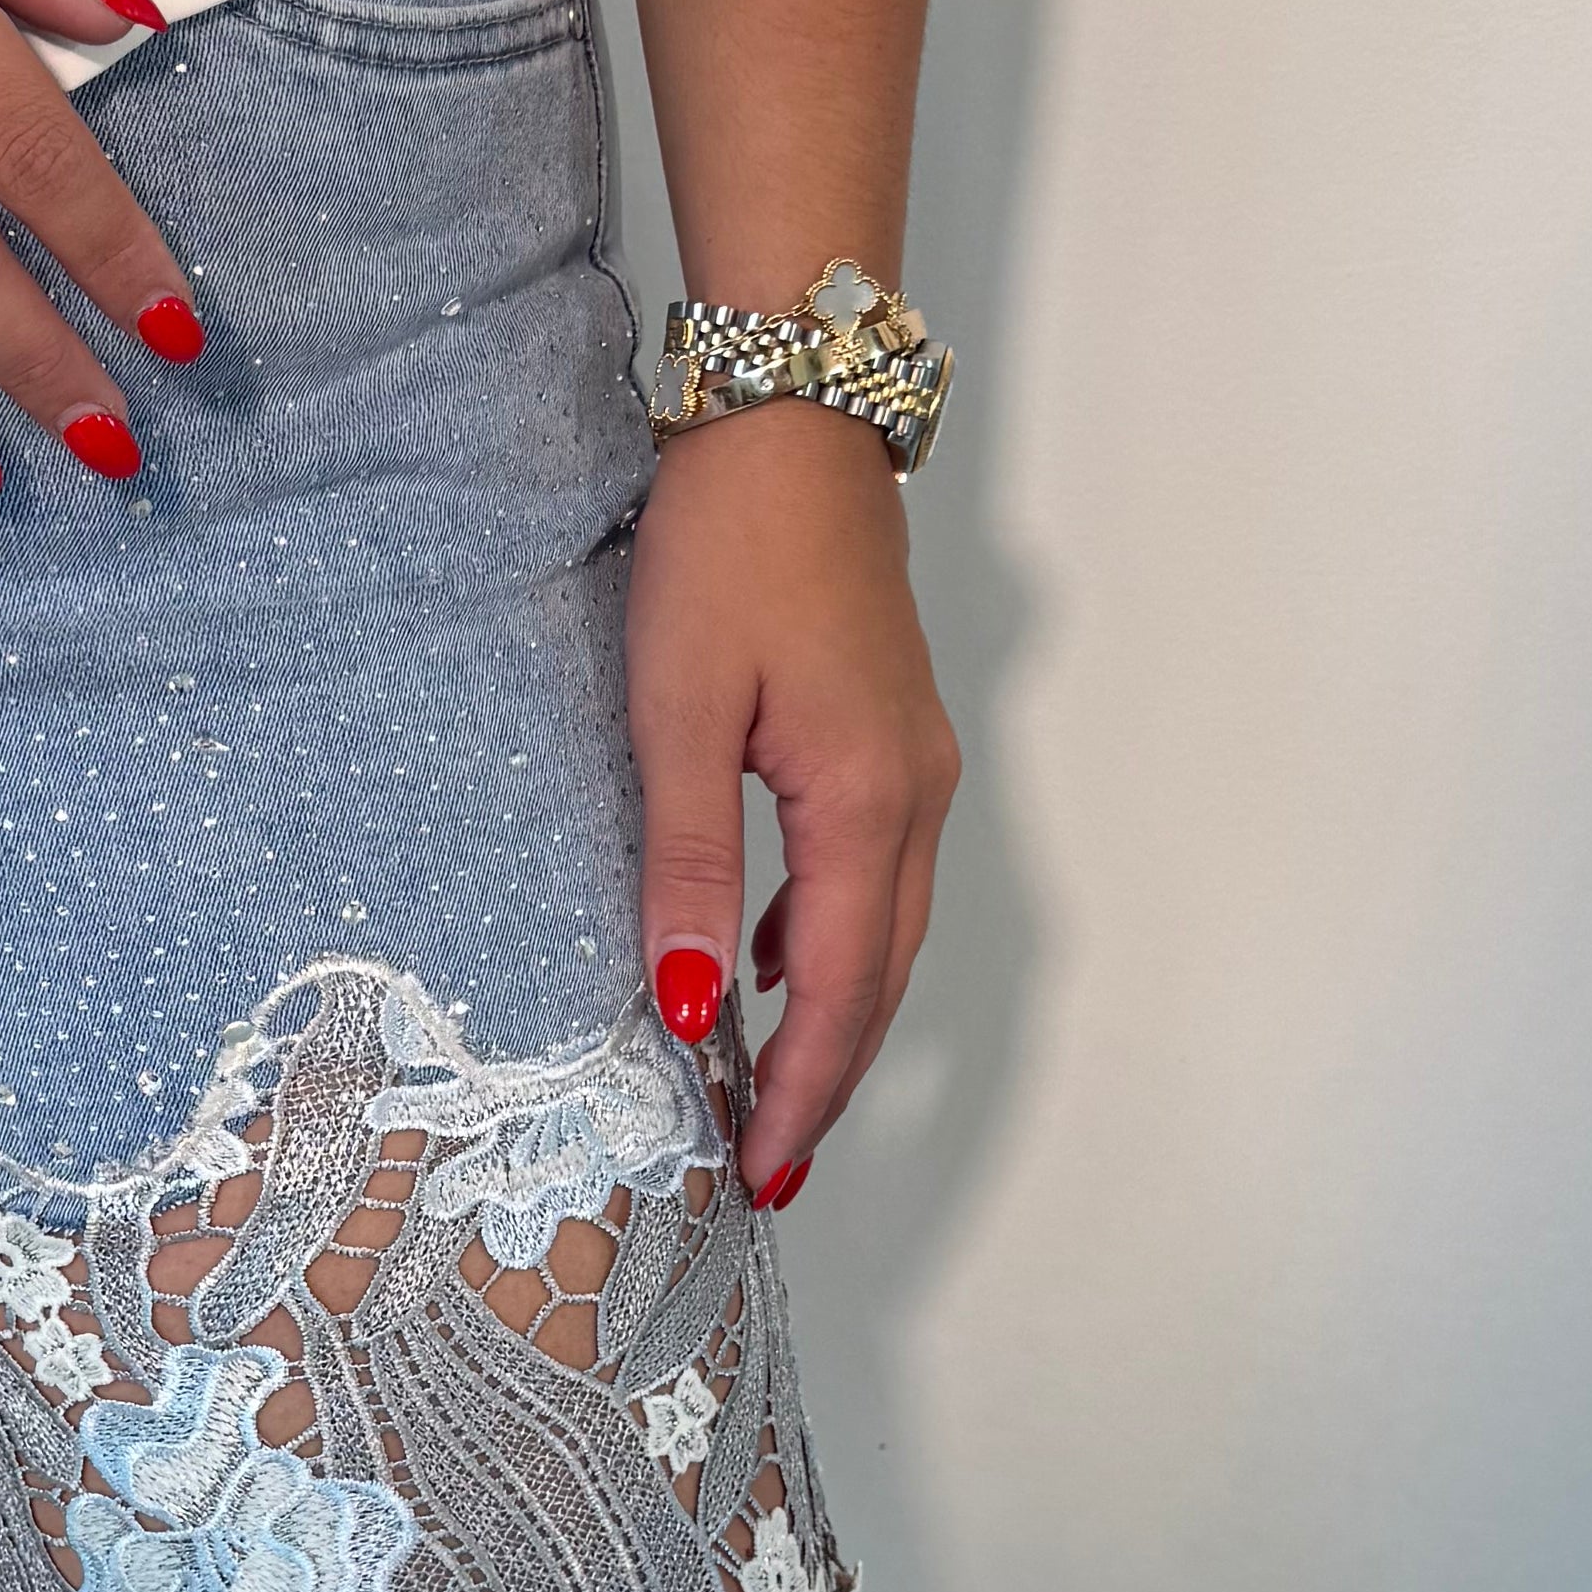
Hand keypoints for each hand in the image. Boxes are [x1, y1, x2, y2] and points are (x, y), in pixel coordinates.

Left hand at [626, 405, 961, 1198]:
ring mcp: (915, 764)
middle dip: (829, 1080)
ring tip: (770, 1091)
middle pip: (880, 978)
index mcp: (865, 803)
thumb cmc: (728, 548)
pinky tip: (767, 958)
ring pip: (884, 929)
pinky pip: (874, 872)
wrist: (791, 417)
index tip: (764, 1173)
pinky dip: (829, 938)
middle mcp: (915, 796)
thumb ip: (686, 862)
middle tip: (772, 1168)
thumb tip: (688, 1001)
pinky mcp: (892, 734)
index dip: (804, 1092)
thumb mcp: (677, 711)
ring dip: (834, 1016)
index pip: (838, 991)